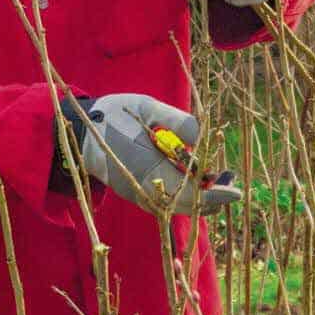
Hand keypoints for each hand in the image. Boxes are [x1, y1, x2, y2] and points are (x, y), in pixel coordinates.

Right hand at [64, 94, 240, 214]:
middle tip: (230, 179)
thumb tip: (205, 139)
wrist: (78, 133)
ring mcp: (140, 195)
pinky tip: (195, 177)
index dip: (216, 193)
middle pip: (189, 205)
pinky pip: (168, 201)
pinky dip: (186, 193)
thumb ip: (178, 122)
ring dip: (201, 195)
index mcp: (147, 168)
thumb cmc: (112, 115)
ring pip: (180, 205)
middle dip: (214, 196)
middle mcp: (144, 189)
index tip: (235, 189)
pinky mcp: (137, 195)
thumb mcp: (146, 108)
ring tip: (217, 177)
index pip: (190, 192)